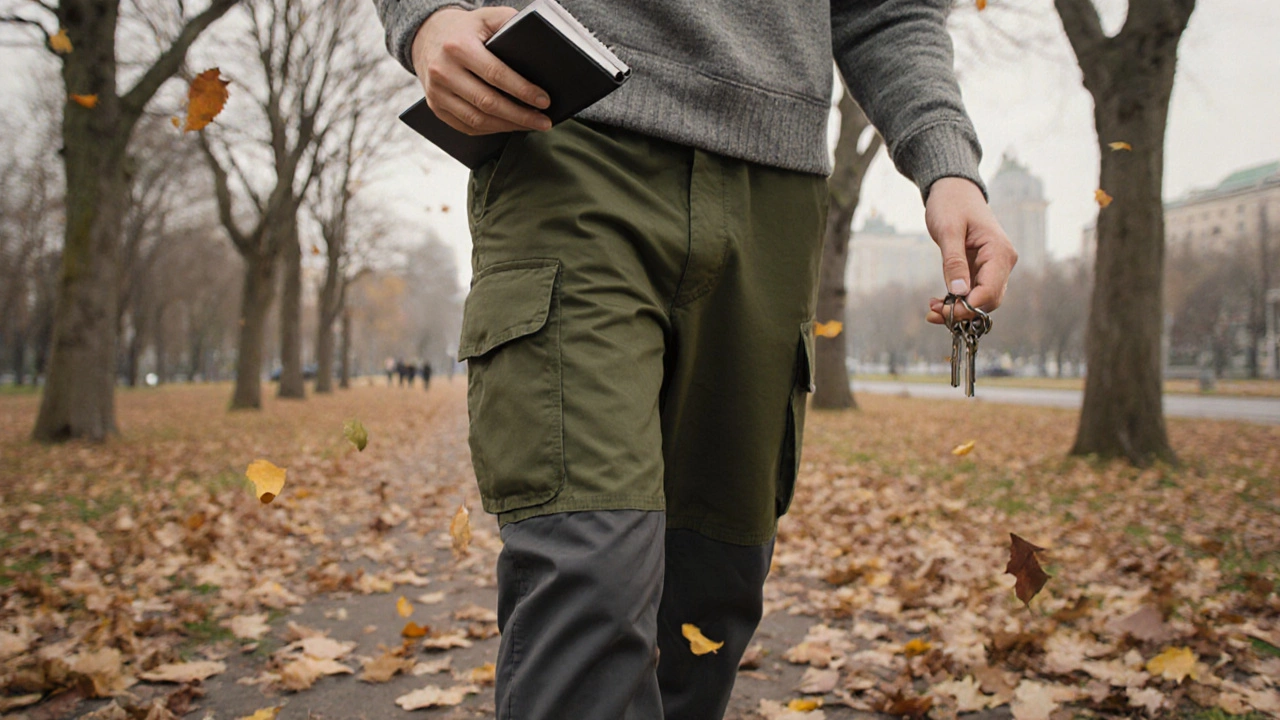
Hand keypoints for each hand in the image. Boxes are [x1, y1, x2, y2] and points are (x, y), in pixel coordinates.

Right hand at [411, 7, 552, 135]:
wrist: (427, 36)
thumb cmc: (464, 29)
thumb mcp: (486, 17)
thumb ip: (510, 24)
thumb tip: (538, 47)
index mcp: (458, 47)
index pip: (496, 74)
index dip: (522, 90)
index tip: (544, 101)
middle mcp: (443, 71)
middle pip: (488, 103)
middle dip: (520, 115)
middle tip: (543, 121)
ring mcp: (437, 93)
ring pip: (477, 120)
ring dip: (508, 127)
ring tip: (530, 125)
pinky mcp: (436, 107)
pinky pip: (466, 127)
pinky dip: (491, 130)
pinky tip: (508, 126)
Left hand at [923, 177, 1017, 323]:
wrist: (955, 190)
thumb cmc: (952, 204)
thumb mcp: (948, 231)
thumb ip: (954, 262)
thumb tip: (959, 292)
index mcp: (999, 252)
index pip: (989, 292)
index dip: (967, 308)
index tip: (942, 312)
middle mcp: (1003, 262)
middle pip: (988, 301)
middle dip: (962, 312)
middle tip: (932, 314)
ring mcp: (994, 267)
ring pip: (981, 300)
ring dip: (959, 309)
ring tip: (932, 309)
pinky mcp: (982, 269)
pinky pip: (974, 292)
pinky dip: (958, 301)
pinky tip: (939, 302)